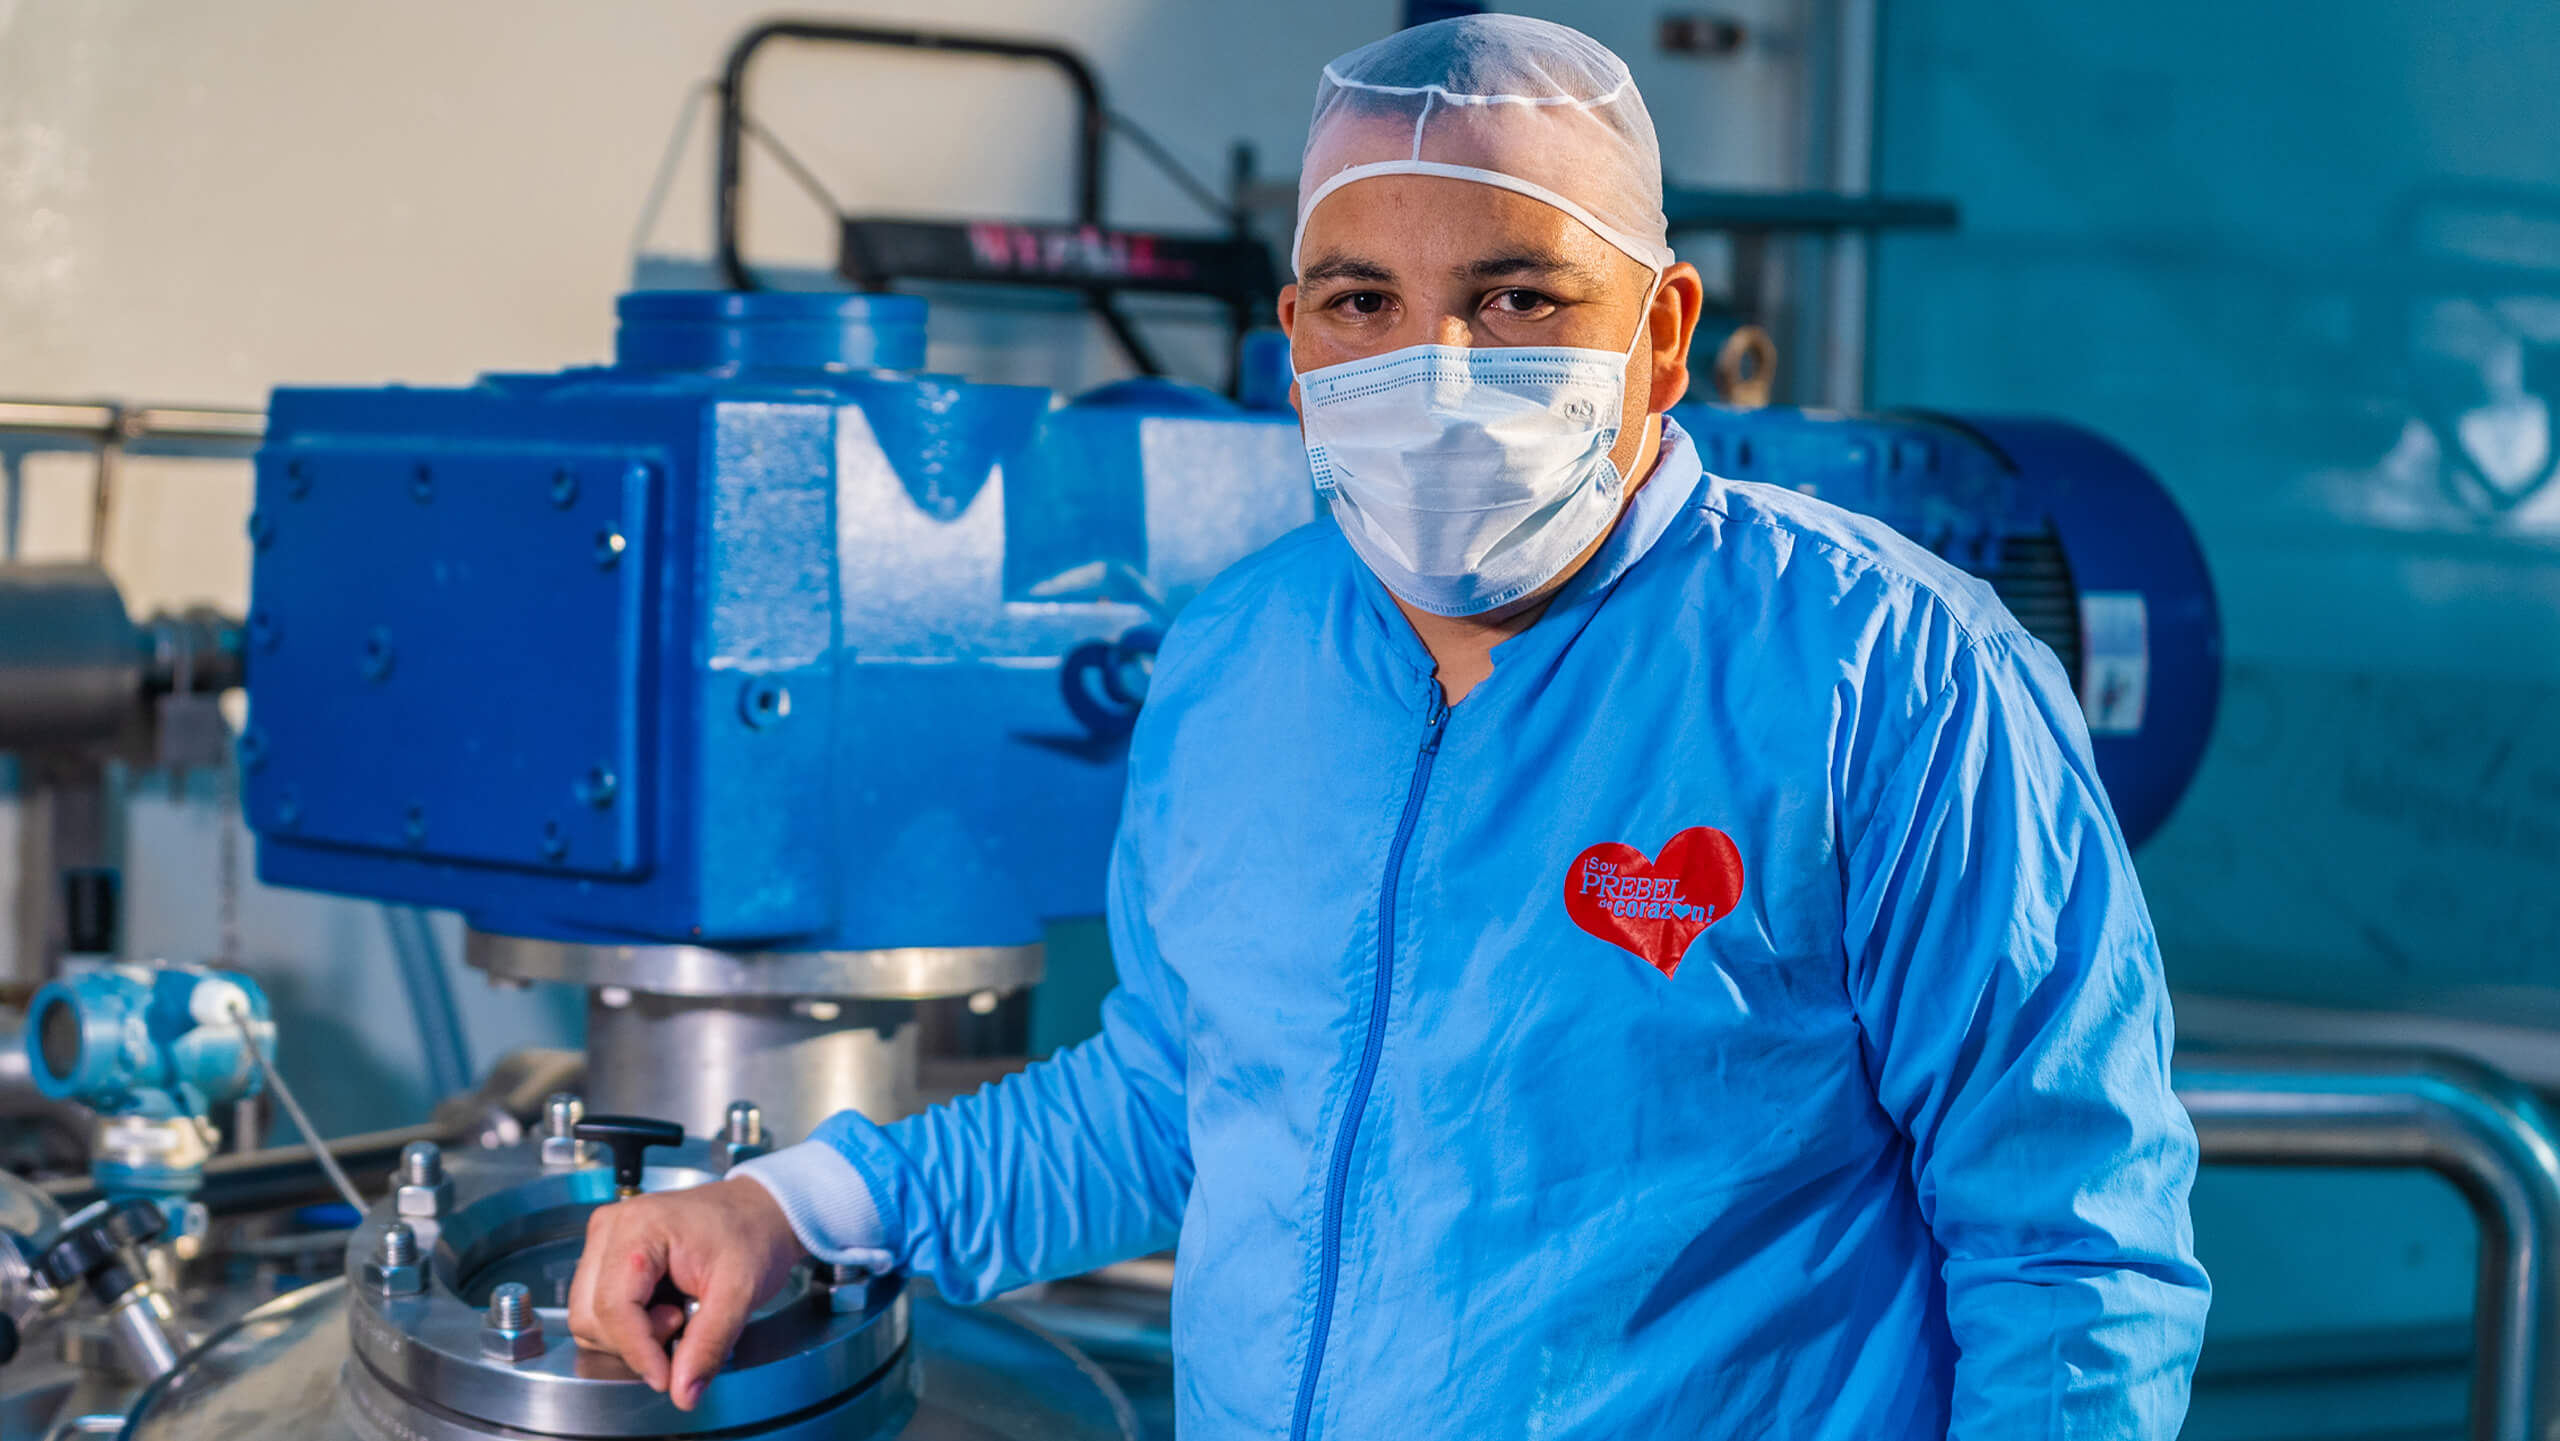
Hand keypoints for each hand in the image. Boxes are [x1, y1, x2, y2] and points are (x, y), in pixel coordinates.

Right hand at [566, 1178, 803, 1409]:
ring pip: (589, 1318)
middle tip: (683, 1324)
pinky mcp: (608, 1254)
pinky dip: (629, 1325)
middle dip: (635, 1341)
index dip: (637, 1351)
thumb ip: (709, 1344)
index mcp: (639, 1227)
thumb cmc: (753, 1235)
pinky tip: (664, 1308)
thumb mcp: (741, 1292)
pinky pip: (598, 1308)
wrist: (761, 1211)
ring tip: (678, 1312)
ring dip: (631, 1335)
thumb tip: (682, 1393)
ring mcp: (605, 1240)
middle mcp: (611, 1228)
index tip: (667, 1377)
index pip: (612, 1308)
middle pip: (591, 1317)